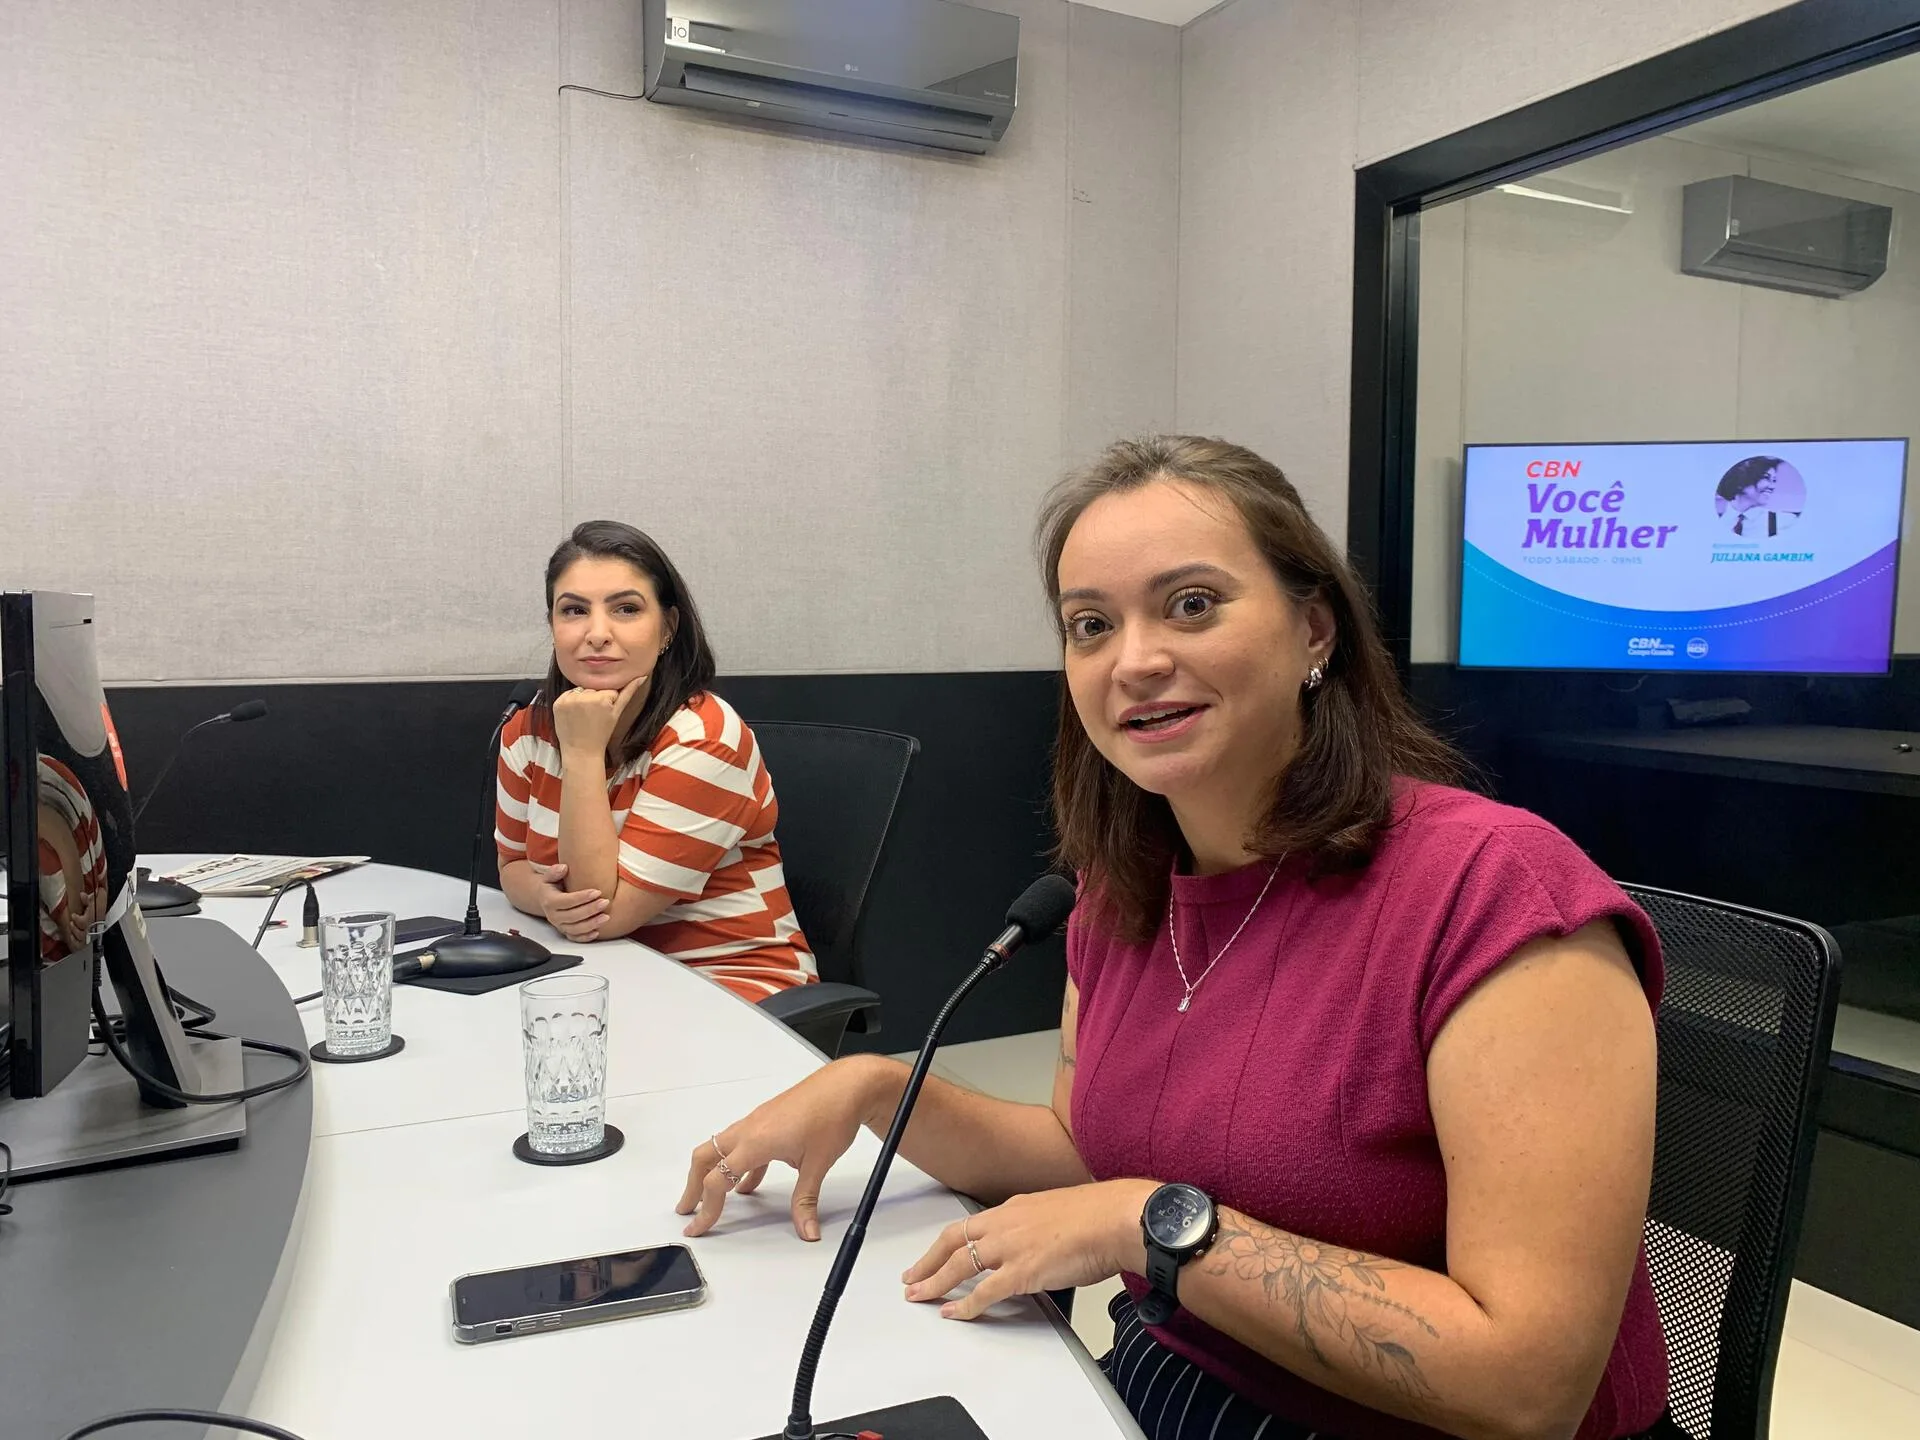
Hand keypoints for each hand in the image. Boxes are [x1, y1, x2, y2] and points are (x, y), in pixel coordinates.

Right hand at [529, 862, 608, 942]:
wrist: (546, 898)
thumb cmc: (552, 885)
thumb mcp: (549, 876)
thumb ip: (554, 871)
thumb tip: (563, 868)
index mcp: (549, 901)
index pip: (566, 901)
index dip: (582, 897)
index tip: (597, 892)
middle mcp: (553, 916)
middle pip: (573, 916)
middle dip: (590, 910)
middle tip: (605, 902)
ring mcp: (559, 926)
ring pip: (575, 929)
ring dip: (591, 924)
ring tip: (606, 917)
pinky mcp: (565, 932)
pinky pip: (575, 938)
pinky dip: (585, 937)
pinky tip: (597, 932)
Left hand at [551, 676, 643, 757]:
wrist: (581, 751)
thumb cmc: (601, 734)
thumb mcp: (617, 713)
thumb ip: (629, 692)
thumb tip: (641, 676)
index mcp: (602, 698)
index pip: (607, 689)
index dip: (608, 701)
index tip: (604, 714)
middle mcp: (585, 696)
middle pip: (593, 688)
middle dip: (595, 699)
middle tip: (593, 717)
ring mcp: (569, 700)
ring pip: (581, 690)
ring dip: (582, 699)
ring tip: (584, 716)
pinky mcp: (558, 703)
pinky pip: (568, 694)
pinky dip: (570, 702)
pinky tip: (574, 715)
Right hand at [676, 1056, 896, 1242]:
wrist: (847, 1085)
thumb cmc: (832, 1116)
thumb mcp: (819, 1164)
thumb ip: (806, 1200)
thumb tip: (807, 1230)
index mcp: (756, 1141)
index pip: (718, 1180)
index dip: (707, 1208)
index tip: (698, 1227)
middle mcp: (749, 1130)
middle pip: (705, 1158)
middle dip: (693, 1186)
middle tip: (688, 1210)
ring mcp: (757, 1122)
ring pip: (721, 1149)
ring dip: (712, 1172)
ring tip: (710, 1197)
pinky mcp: (768, 1120)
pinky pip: (743, 1145)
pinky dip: (738, 1165)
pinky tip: (747, 1184)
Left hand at [901, 1179, 1154, 1319]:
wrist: (1117, 1219)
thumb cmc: (1100, 1217)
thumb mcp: (1060, 1215)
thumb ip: (1040, 1230)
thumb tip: (1040, 1249)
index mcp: (1014, 1208)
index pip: (969, 1226)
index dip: (947, 1242)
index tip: (937, 1253)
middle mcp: (1005, 1223)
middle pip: (952, 1241)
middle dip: (927, 1261)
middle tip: (912, 1277)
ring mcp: (1010, 1247)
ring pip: (959, 1265)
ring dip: (934, 1282)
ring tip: (919, 1295)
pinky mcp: (1020, 1271)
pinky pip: (983, 1293)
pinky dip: (964, 1305)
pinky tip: (954, 1314)